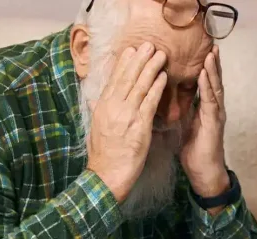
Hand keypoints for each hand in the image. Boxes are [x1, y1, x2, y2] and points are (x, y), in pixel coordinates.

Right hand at [87, 42, 167, 201]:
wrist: (106, 176)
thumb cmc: (104, 155)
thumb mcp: (96, 129)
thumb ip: (98, 110)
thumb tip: (94, 98)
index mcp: (102, 107)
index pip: (114, 80)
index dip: (124, 64)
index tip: (131, 50)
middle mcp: (113, 108)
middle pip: (127, 78)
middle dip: (139, 60)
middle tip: (149, 45)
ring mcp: (126, 116)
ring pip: (139, 86)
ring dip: (151, 68)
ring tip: (160, 55)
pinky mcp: (139, 127)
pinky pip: (149, 103)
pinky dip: (156, 88)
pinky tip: (163, 77)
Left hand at [180, 45, 229, 198]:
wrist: (203, 173)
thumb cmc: (194, 152)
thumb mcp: (184, 126)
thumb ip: (182, 111)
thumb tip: (169, 99)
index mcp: (205, 109)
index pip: (205, 84)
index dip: (204, 68)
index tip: (201, 52)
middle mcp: (213, 109)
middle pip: (213, 81)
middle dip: (213, 63)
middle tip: (212, 44)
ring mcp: (216, 115)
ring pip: (215, 88)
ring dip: (212, 70)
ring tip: (211, 54)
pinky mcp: (214, 123)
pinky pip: (210, 101)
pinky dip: (208, 87)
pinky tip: (204, 75)